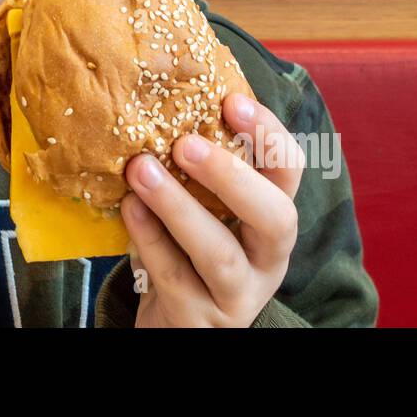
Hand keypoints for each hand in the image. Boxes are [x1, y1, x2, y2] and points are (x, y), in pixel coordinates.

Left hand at [119, 92, 304, 326]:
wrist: (178, 323)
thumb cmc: (190, 249)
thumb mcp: (207, 209)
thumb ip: (199, 167)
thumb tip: (163, 94)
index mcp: (274, 217)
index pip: (289, 169)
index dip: (268, 134)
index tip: (232, 100)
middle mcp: (268, 258)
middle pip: (274, 217)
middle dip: (230, 176)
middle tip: (184, 142)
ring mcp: (237, 294)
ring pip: (218, 253)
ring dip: (178, 206)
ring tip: (140, 169)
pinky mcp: (199, 318)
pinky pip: (174, 275)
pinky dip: (148, 238)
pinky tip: (128, 207)